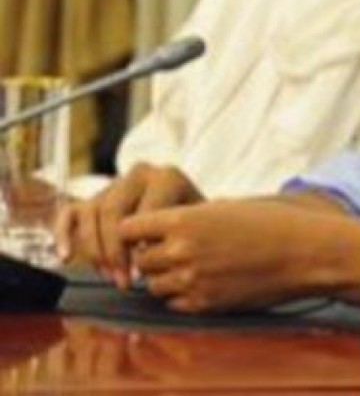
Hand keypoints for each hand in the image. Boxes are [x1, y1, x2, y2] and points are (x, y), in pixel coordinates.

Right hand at [55, 163, 203, 288]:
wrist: (194, 217)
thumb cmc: (197, 226)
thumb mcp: (197, 228)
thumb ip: (177, 238)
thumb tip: (149, 260)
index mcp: (167, 178)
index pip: (142, 212)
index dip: (139, 245)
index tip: (141, 272)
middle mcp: (138, 175)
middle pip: (112, 212)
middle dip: (115, 252)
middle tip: (125, 281)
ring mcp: (113, 186)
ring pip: (91, 214)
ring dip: (95, 251)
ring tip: (109, 277)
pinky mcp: (91, 198)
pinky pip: (70, 213)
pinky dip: (63, 234)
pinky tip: (66, 256)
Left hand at [116, 200, 359, 312]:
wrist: (306, 253)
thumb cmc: (272, 224)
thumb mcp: (226, 207)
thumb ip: (190, 217)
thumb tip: (163, 223)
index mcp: (184, 220)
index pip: (128, 228)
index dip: (135, 231)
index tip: (147, 233)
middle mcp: (181, 251)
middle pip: (139, 260)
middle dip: (151, 257)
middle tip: (171, 253)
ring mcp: (192, 280)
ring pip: (153, 285)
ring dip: (165, 278)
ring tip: (191, 268)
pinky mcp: (205, 304)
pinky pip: (174, 304)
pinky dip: (181, 296)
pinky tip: (204, 283)